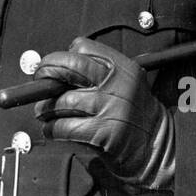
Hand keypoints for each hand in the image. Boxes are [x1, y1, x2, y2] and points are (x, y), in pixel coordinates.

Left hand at [33, 37, 173, 195]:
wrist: (156, 149)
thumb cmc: (131, 114)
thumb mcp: (123, 84)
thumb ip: (96, 74)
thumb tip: (52, 70)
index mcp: (122, 67)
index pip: (82, 47)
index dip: (63, 55)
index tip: (55, 67)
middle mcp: (117, 83)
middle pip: (68, 66)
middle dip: (46, 72)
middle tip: (40, 82)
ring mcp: (110, 108)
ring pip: (62, 100)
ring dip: (46, 108)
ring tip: (45, 112)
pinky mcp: (103, 133)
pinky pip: (64, 127)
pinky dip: (52, 129)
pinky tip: (53, 130)